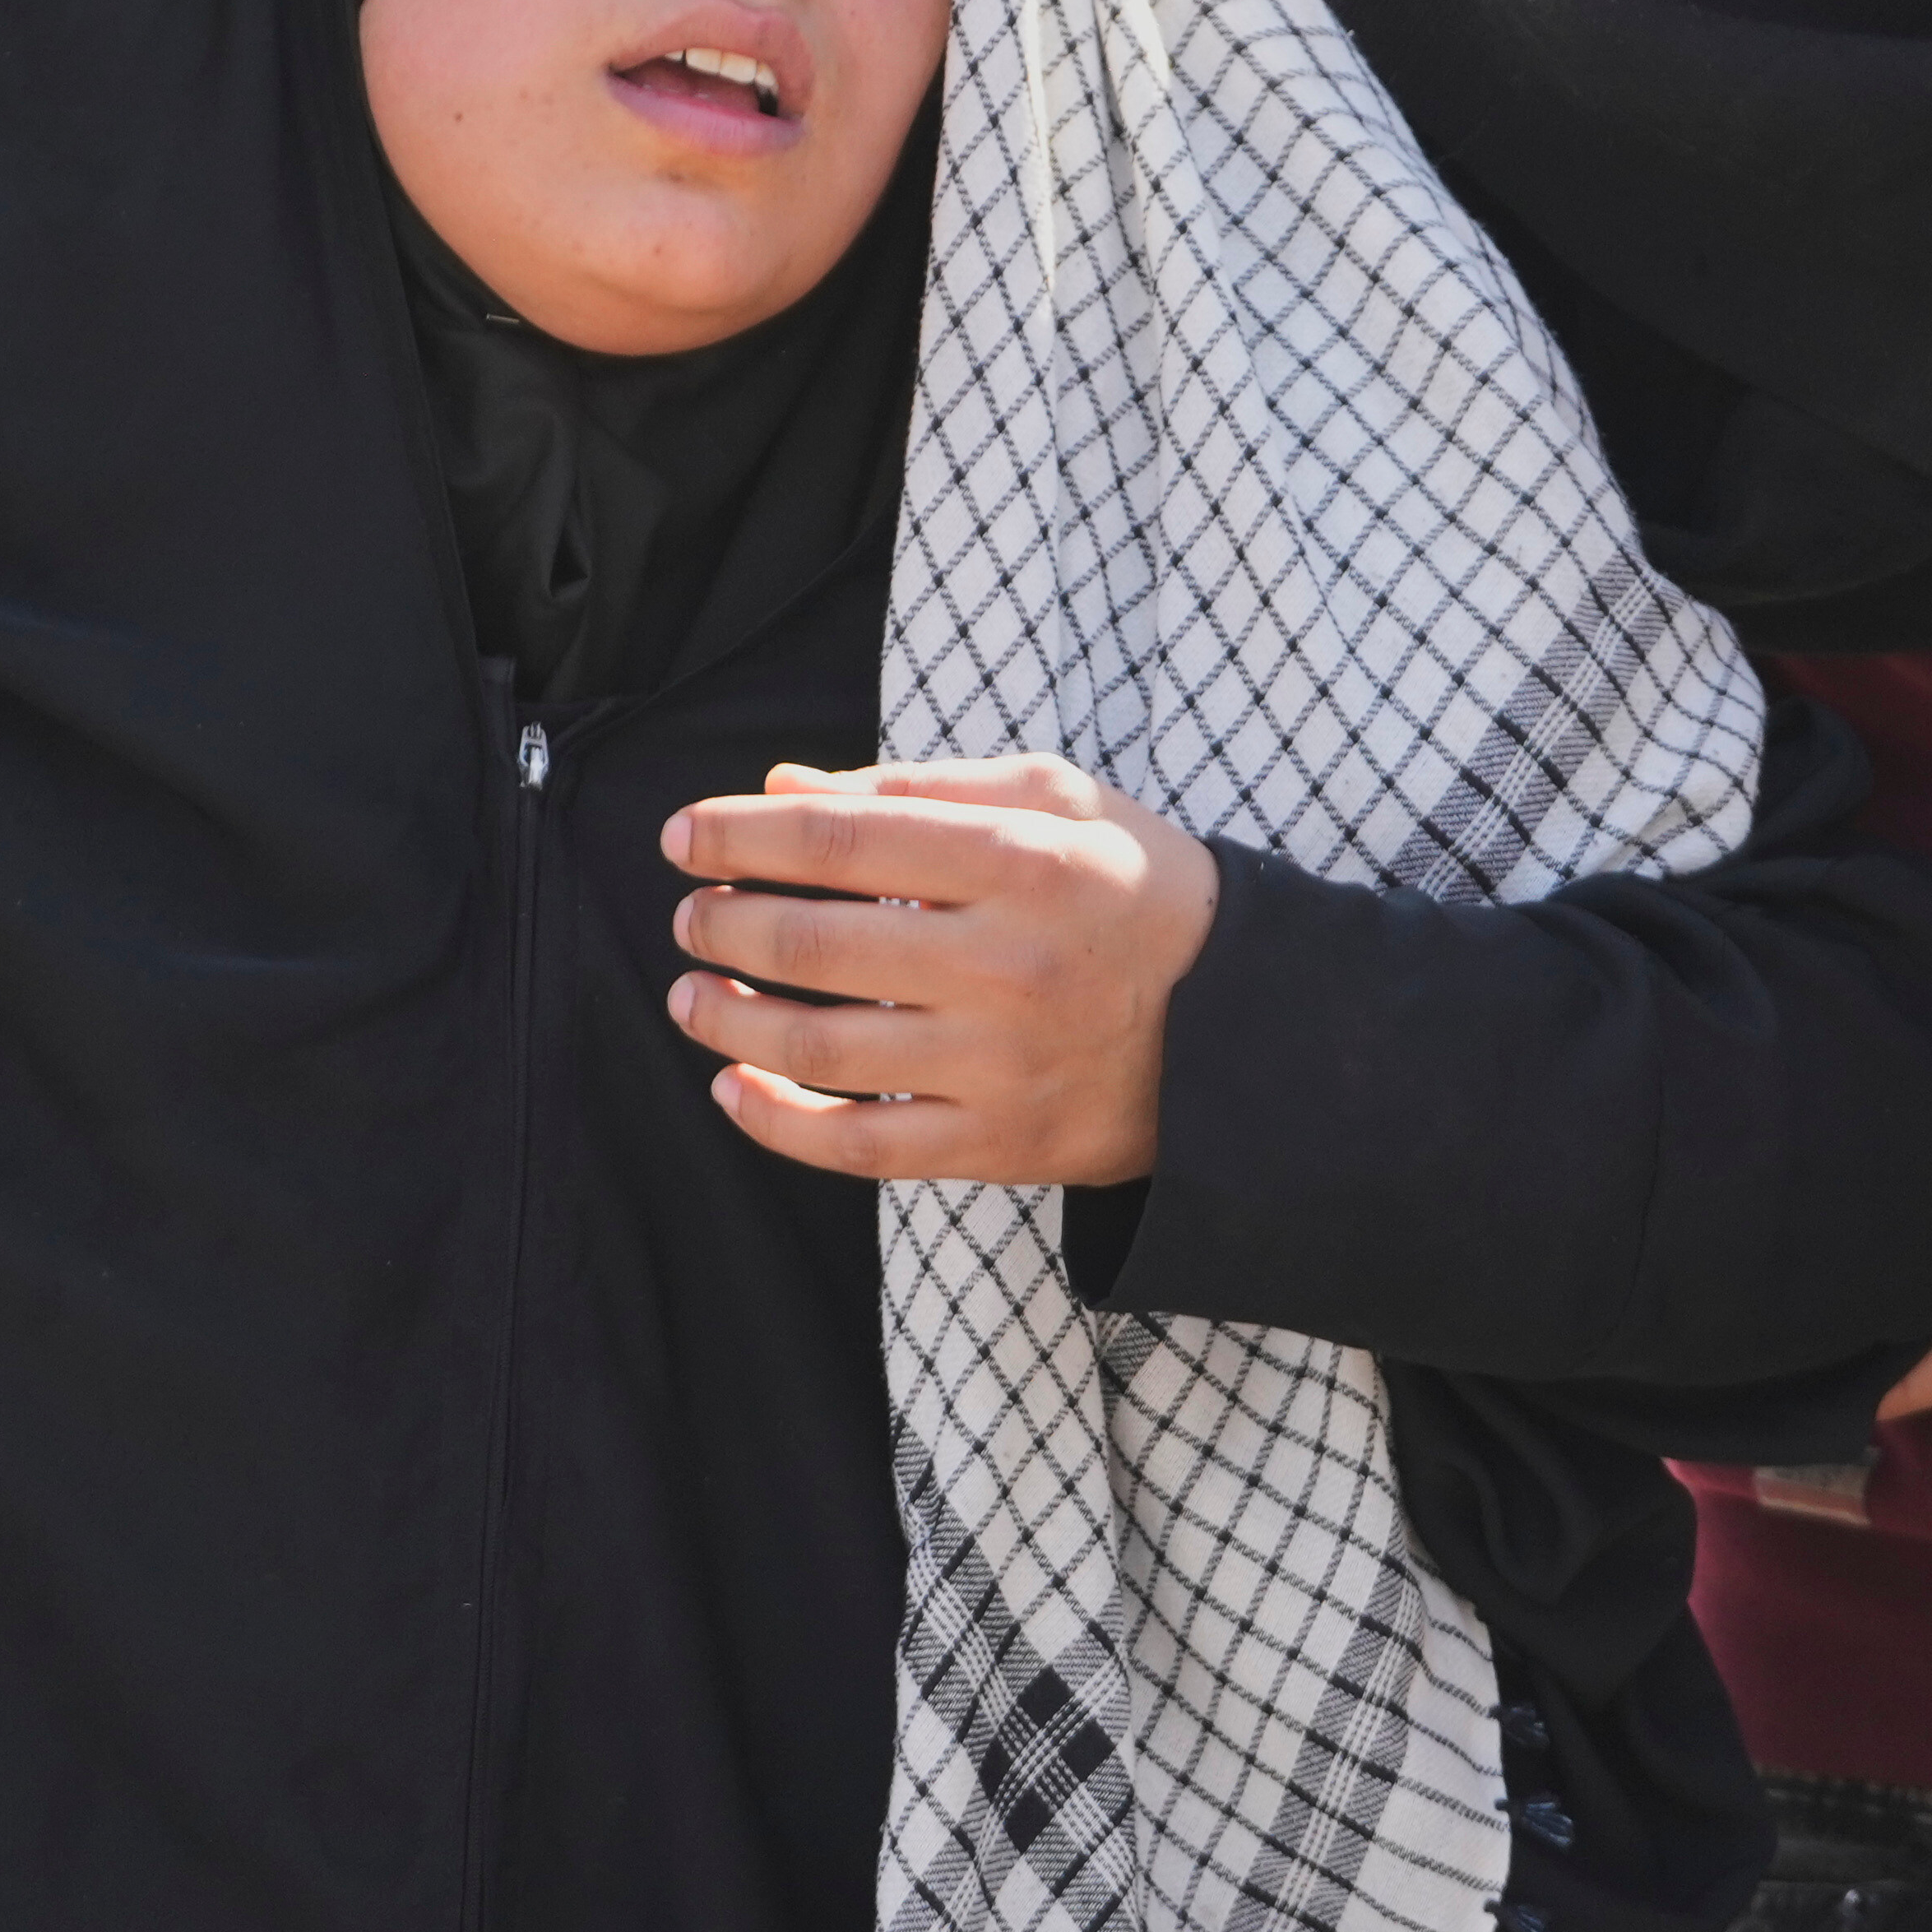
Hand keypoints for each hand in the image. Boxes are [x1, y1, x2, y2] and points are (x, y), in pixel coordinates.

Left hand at [657, 757, 1222, 1186]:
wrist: (1248, 1024)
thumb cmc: (1136, 890)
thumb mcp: (1054, 800)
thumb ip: (919, 786)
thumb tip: (784, 787)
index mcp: (1020, 861)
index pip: (840, 837)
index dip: (742, 834)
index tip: (682, 835)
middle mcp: (1006, 964)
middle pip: (814, 941)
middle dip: (722, 923)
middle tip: (688, 913)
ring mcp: (1000, 1063)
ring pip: (820, 1047)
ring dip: (727, 1019)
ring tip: (690, 993)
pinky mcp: (1000, 1143)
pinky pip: (861, 1146)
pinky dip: (778, 1123)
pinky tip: (732, 1088)